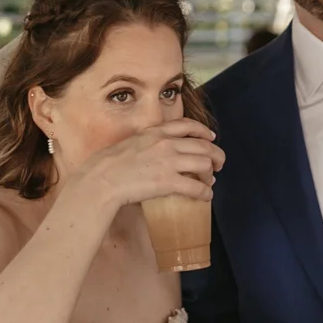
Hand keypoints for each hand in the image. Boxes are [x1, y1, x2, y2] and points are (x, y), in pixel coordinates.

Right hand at [67, 119, 223, 218]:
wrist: (102, 179)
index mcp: (156, 132)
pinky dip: (205, 192)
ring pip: (204, 164)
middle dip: (216, 155)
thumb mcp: (131, 142)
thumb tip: (156, 151)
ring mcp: (169, 162)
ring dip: (211, 174)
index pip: (188, 125)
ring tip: (210, 181)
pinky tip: (206, 196)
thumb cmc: (109, 163)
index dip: (204, 131)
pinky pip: (196, 187)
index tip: (211, 136)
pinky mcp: (169, 182)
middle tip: (219, 163)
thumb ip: (147, 142)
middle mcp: (166, 144)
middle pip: (203, 146)